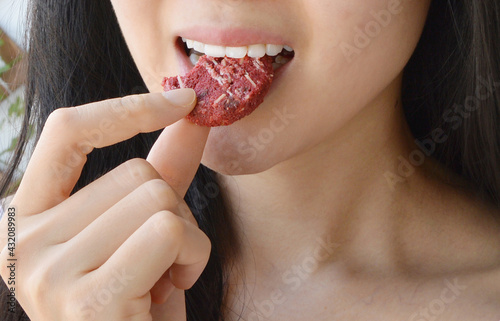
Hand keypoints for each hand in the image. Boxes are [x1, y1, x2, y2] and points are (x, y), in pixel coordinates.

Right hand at [0, 88, 210, 320]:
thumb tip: (190, 114)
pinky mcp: (84, 301)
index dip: (128, 107)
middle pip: (134, 172)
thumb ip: (163, 169)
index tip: (185, 99)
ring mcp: (45, 272)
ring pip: (156, 199)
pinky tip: (168, 291)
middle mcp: (20, 241)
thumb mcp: (145, 226)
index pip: (69, 131)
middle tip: (161, 256)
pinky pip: (166, 233)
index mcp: (25, 215)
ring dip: (185, 237)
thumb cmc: (138, 297)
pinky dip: (191, 258)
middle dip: (172, 210)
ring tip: (163, 276)